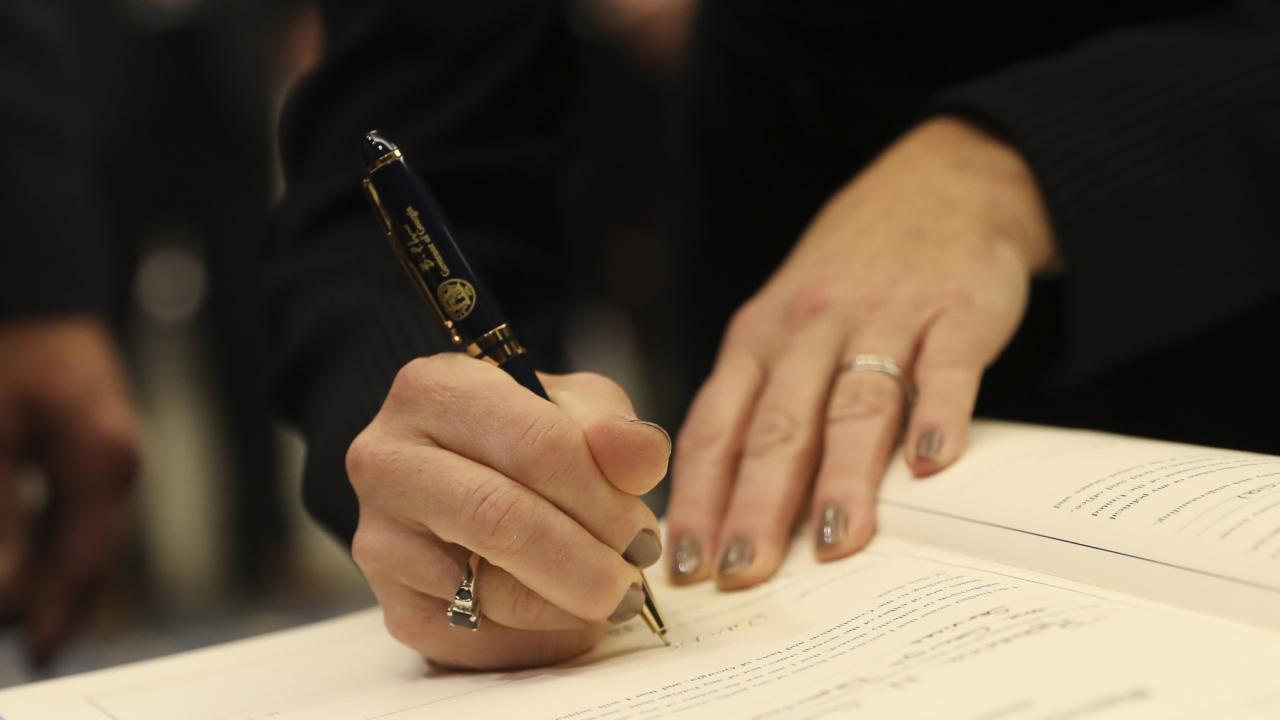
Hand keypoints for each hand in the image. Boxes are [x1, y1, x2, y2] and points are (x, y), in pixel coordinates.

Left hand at [0, 318, 138, 666]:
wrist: (28, 271)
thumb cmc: (13, 342)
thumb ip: (0, 512)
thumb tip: (8, 587)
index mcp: (106, 461)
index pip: (82, 560)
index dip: (55, 613)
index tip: (39, 653)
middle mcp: (118, 460)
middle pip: (90, 552)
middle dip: (54, 597)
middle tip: (32, 640)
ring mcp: (109, 447)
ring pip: (82, 530)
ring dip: (49, 567)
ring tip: (25, 605)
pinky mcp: (90, 434)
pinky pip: (74, 502)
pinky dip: (49, 533)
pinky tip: (29, 549)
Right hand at [346, 355, 670, 669]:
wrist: (462, 477)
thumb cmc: (524, 436)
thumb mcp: (576, 409)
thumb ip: (614, 430)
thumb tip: (639, 458)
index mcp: (434, 390)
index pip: (534, 444)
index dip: (601, 496)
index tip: (642, 529)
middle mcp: (387, 460)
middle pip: (502, 519)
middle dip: (586, 558)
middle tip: (632, 577)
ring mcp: (380, 538)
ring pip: (490, 588)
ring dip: (568, 603)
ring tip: (607, 592)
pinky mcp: (394, 607)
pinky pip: (478, 639)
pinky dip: (539, 639)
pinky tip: (563, 614)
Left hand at [665, 117, 1054, 588]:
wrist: (941, 184)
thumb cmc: (848, 276)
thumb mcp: (783, 325)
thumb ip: (760, 404)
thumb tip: (728, 510)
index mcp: (758, 339)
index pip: (716, 427)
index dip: (700, 497)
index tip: (688, 563)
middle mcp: (810, 327)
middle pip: (778, 425)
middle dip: (756, 502)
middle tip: (744, 569)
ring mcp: (885, 316)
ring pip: (855, 401)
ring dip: (843, 472)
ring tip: (836, 539)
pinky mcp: (956, 309)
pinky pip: (946, 365)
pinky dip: (939, 411)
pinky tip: (934, 463)